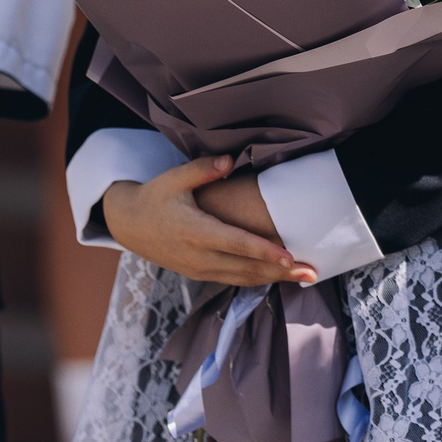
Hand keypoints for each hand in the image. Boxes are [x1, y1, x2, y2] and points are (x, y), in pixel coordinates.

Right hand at [101, 154, 315, 286]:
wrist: (128, 225)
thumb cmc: (154, 197)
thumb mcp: (174, 178)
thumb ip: (203, 169)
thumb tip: (229, 160)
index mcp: (195, 231)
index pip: (237, 244)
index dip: (265, 252)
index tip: (290, 256)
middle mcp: (199, 256)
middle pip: (247, 268)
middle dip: (281, 272)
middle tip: (312, 273)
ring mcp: (199, 269)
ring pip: (242, 279)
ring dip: (274, 280)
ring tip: (305, 278)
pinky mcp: (199, 274)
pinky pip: (233, 280)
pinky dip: (257, 280)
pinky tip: (278, 276)